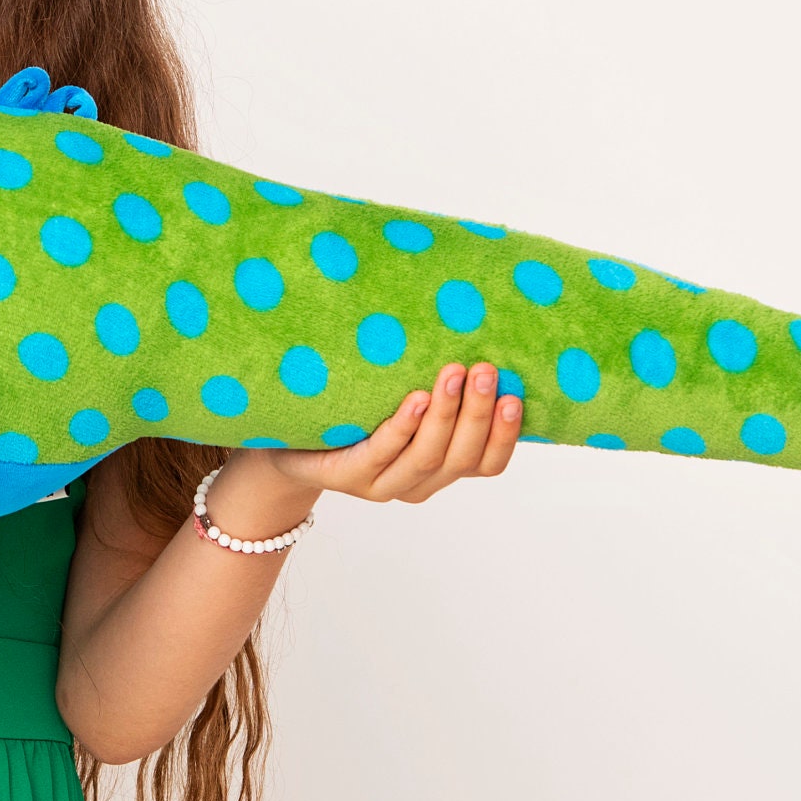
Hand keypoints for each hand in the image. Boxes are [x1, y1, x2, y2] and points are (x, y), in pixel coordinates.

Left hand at [213, 362, 521, 529]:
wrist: (284, 444)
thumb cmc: (353, 413)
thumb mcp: (398, 395)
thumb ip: (435, 380)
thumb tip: (471, 316)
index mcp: (439, 468)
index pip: (486, 464)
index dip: (505, 435)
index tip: (516, 395)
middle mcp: (415, 482)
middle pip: (461, 457)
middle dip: (479, 415)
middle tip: (486, 371)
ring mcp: (381, 483)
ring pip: (427, 457)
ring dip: (448, 415)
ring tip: (455, 374)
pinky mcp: (347, 477)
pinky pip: (381, 453)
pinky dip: (403, 426)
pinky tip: (414, 399)